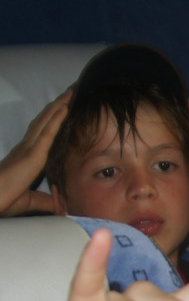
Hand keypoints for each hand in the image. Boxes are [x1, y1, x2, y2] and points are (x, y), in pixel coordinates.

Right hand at [0, 90, 67, 216]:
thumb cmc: (4, 199)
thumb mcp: (30, 200)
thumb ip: (46, 200)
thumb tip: (61, 207)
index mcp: (25, 156)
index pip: (42, 133)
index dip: (51, 120)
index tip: (62, 108)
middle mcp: (26, 148)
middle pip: (44, 122)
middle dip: (56, 107)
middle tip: (69, 93)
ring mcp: (29, 149)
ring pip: (46, 121)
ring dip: (58, 106)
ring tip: (70, 93)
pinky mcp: (32, 154)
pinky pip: (47, 132)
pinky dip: (56, 118)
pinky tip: (65, 108)